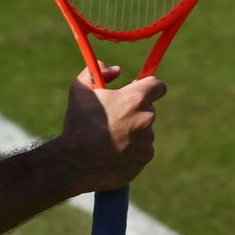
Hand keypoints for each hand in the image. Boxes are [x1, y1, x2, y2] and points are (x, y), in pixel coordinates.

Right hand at [61, 65, 167, 190]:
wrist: (76, 164)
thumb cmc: (78, 125)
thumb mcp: (80, 89)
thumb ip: (98, 70)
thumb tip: (116, 70)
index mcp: (135, 99)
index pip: (158, 85)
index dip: (149, 86)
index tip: (140, 88)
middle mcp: (146, 119)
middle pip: (149, 108)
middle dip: (135, 110)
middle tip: (116, 115)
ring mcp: (147, 141)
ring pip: (145, 130)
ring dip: (132, 130)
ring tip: (109, 137)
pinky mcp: (145, 158)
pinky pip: (142, 149)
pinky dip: (132, 149)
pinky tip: (112, 152)